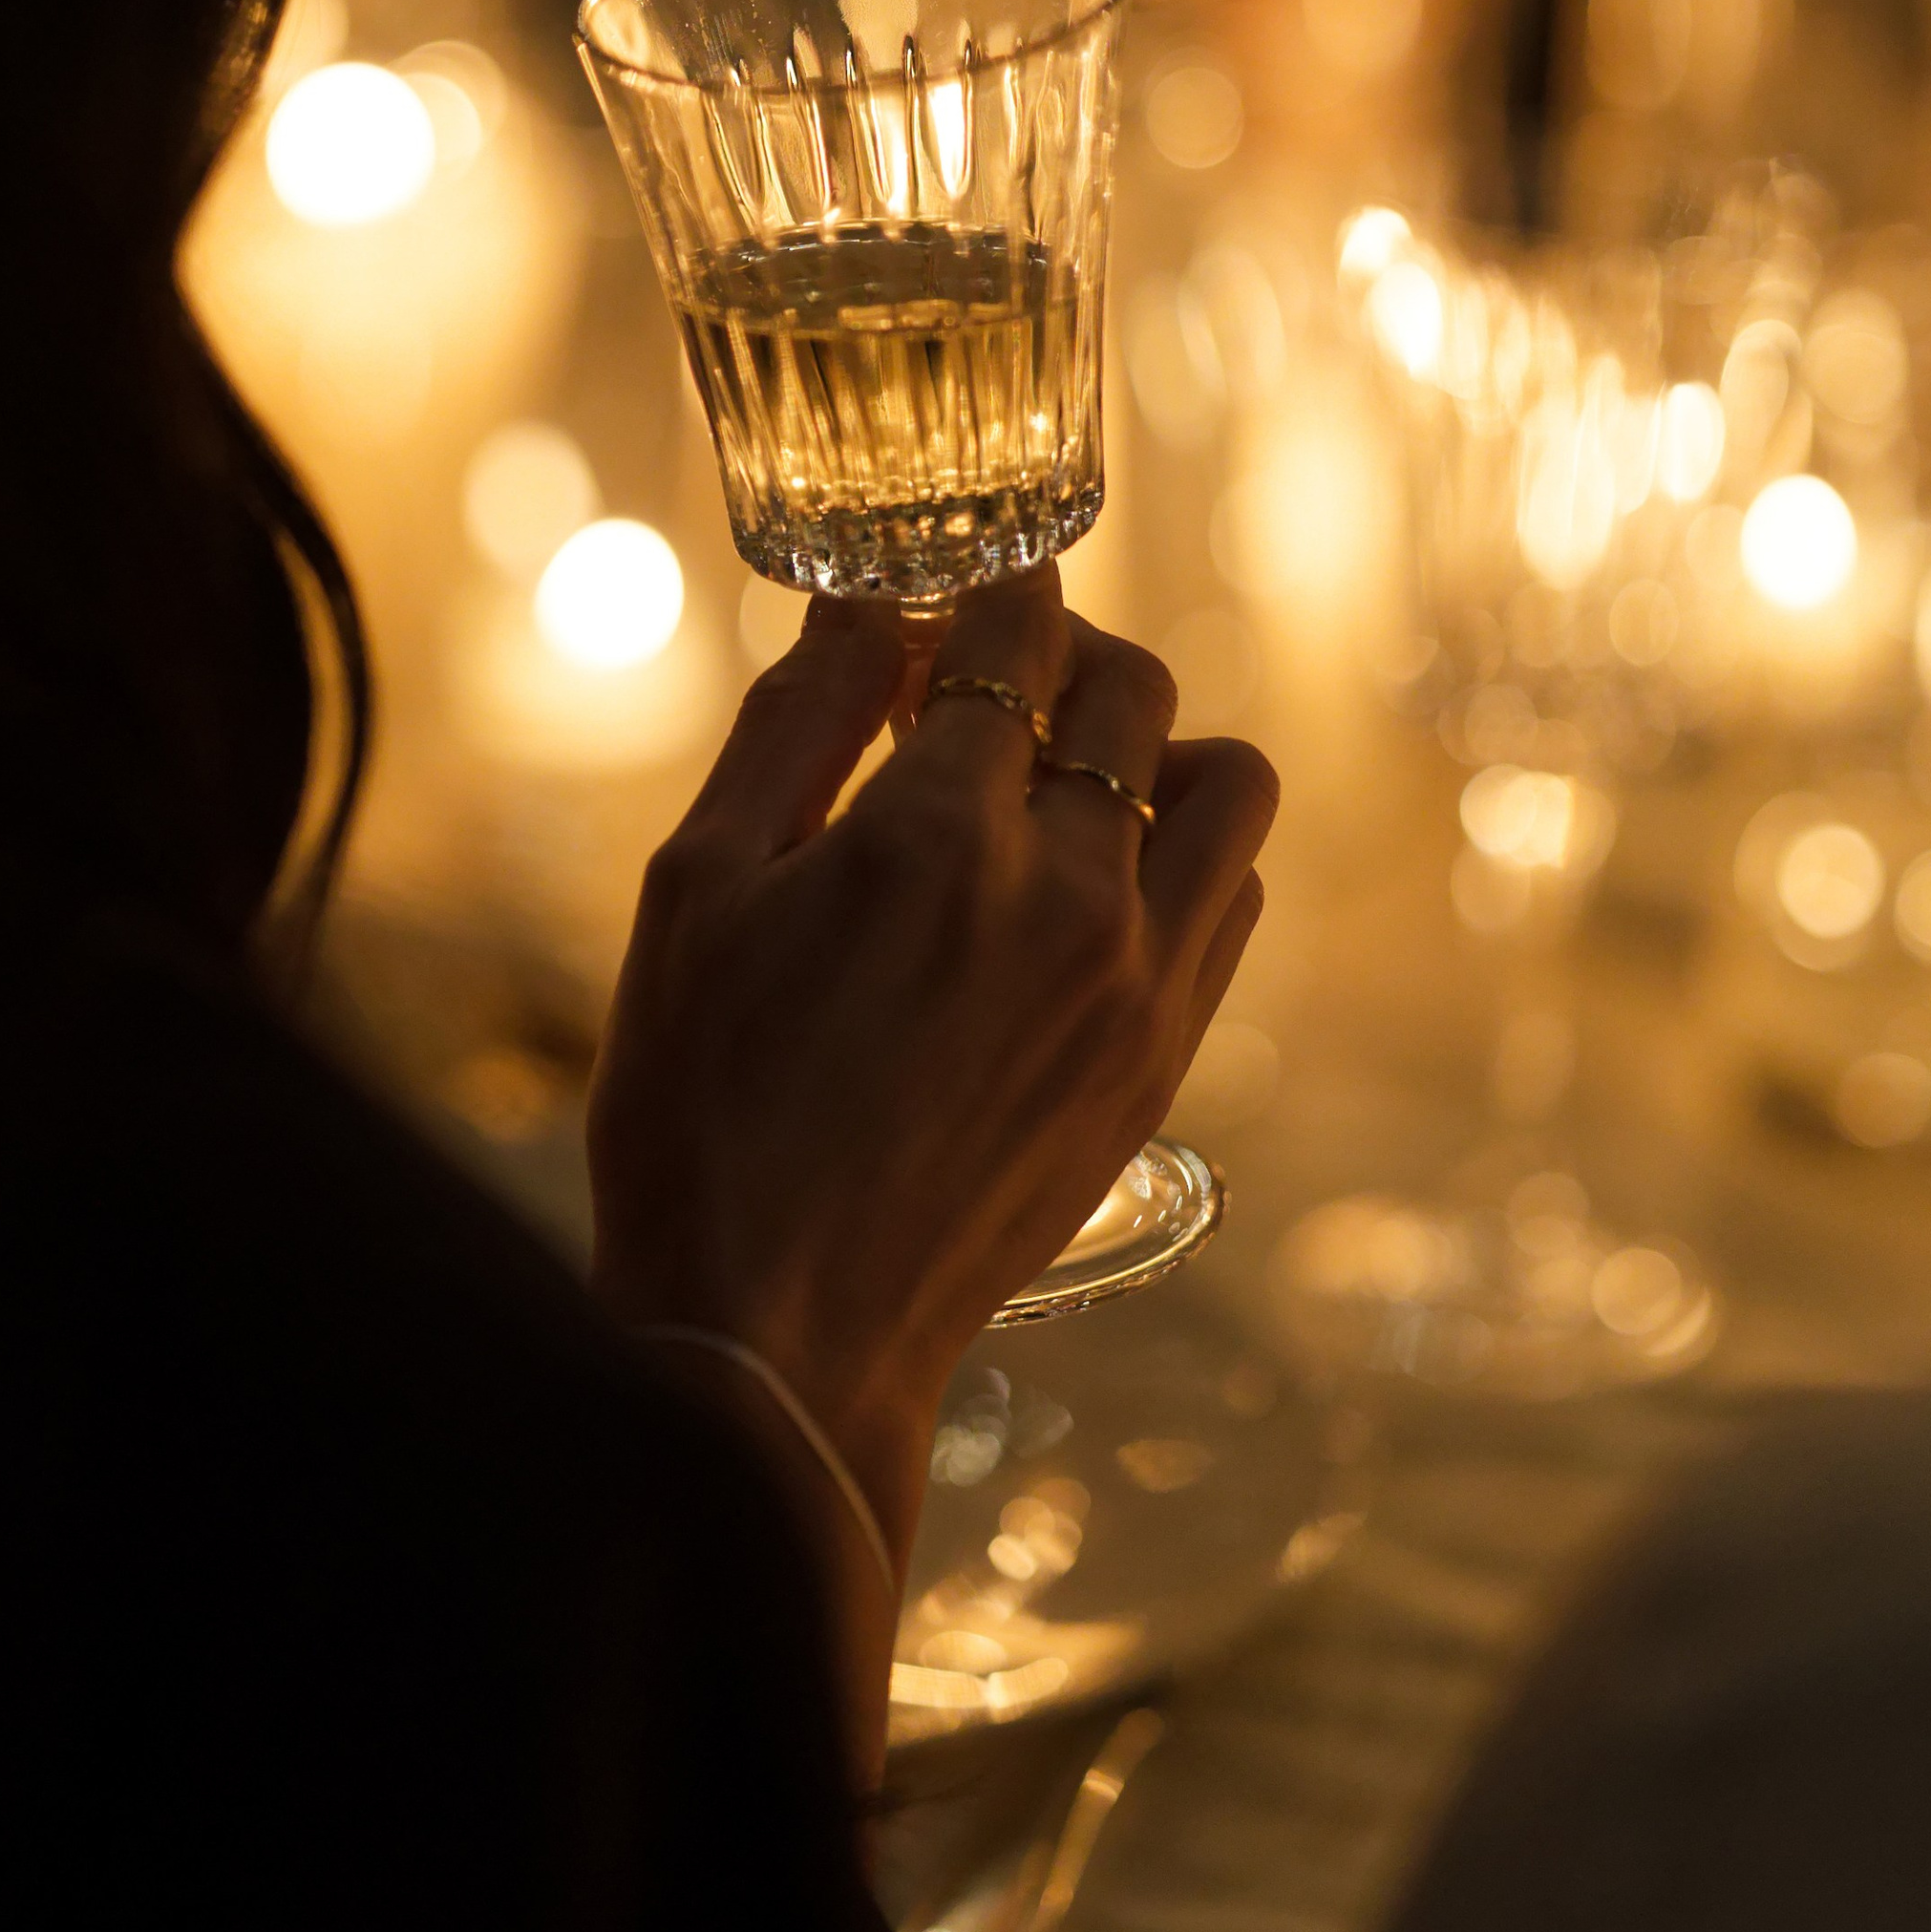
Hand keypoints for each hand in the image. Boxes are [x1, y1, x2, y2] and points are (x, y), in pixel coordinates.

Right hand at [586, 568, 1273, 1623]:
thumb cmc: (704, 1112)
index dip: (975, 590)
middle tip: (975, 686)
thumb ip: (790, 724)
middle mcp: (1070, 896)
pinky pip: (1235, 896)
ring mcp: (1140, 985)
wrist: (780, 1341)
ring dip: (1150, 744)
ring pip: (1227, 783)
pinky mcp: (1167, 1062)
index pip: (1018, 627)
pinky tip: (1084, 883)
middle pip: (1134, 682)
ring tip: (1053, 782)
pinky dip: (1180, 850)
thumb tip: (858, 606)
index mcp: (938, 837)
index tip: (932, 608)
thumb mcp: (695, 890)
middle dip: (1057, 649)